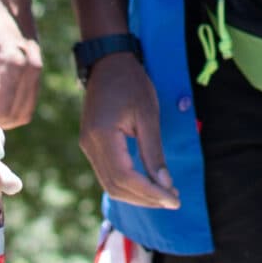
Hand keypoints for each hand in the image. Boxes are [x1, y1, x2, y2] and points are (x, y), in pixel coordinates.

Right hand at [79, 52, 178, 208]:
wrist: (108, 62)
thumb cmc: (132, 83)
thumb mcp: (148, 115)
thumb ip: (153, 152)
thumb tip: (165, 184)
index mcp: (102, 136)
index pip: (125, 178)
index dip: (150, 193)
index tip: (174, 200)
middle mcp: (89, 145)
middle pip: (116, 186)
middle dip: (145, 199)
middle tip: (174, 200)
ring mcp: (87, 146)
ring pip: (110, 184)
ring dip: (137, 195)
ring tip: (164, 195)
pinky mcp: (91, 145)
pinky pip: (108, 174)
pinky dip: (129, 184)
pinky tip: (148, 184)